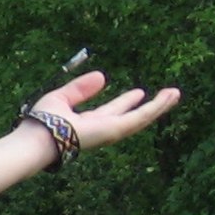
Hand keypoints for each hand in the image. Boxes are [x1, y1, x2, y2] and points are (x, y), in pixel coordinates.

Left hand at [25, 69, 180, 153]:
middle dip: (149, 107)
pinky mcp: (116, 130)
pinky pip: (140, 117)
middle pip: (131, 117)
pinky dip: (156, 107)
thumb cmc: (43, 121)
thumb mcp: (62, 98)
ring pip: (141, 119)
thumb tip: (102, 76)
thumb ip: (80, 88)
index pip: (111, 111)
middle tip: (167, 95)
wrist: (39, 138)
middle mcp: (102, 130)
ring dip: (159, 106)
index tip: (138, 92)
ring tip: (175, 94)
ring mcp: (110, 132)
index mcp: (88, 123)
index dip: (125, 101)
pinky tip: (168, 97)